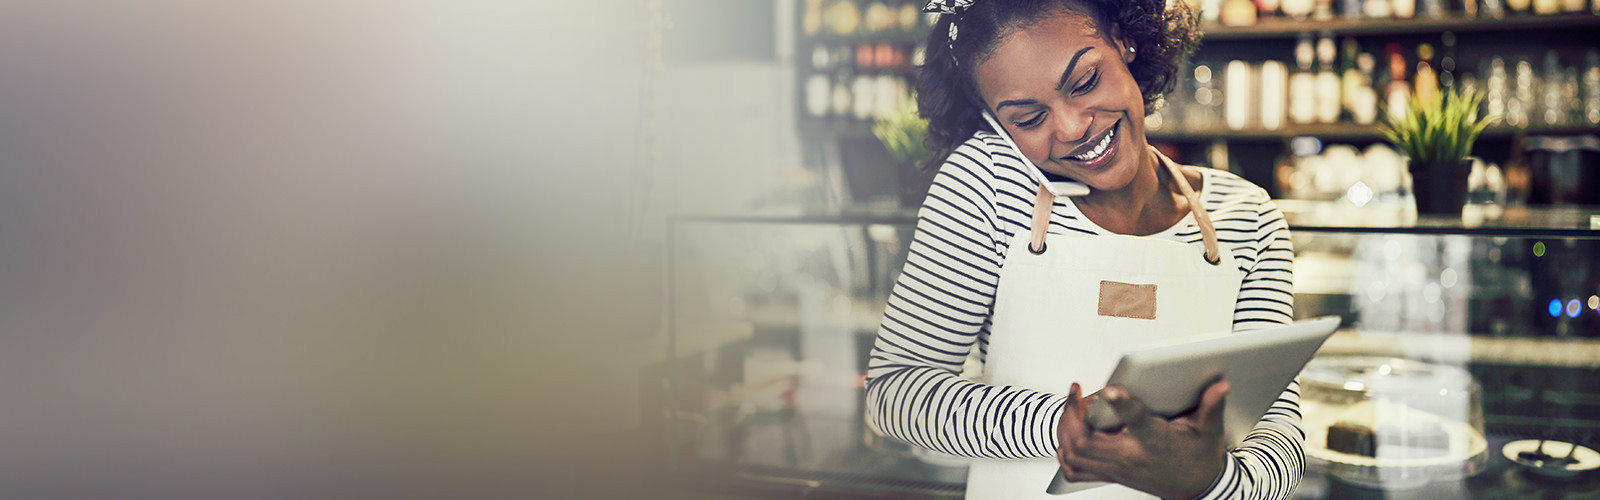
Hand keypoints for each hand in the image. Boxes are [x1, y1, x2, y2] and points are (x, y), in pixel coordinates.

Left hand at [1055, 380, 1230, 499]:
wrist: (1196, 490)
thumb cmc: (1200, 459)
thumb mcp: (1210, 433)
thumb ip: (1211, 407)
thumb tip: (1221, 385)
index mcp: (1156, 443)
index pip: (1136, 422)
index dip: (1121, 404)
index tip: (1109, 389)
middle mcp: (1131, 458)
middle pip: (1087, 441)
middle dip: (1073, 413)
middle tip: (1077, 391)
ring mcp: (1117, 469)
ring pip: (1075, 453)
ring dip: (1066, 428)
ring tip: (1072, 406)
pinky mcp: (1111, 474)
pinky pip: (1075, 469)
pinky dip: (1065, 451)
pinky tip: (1069, 432)